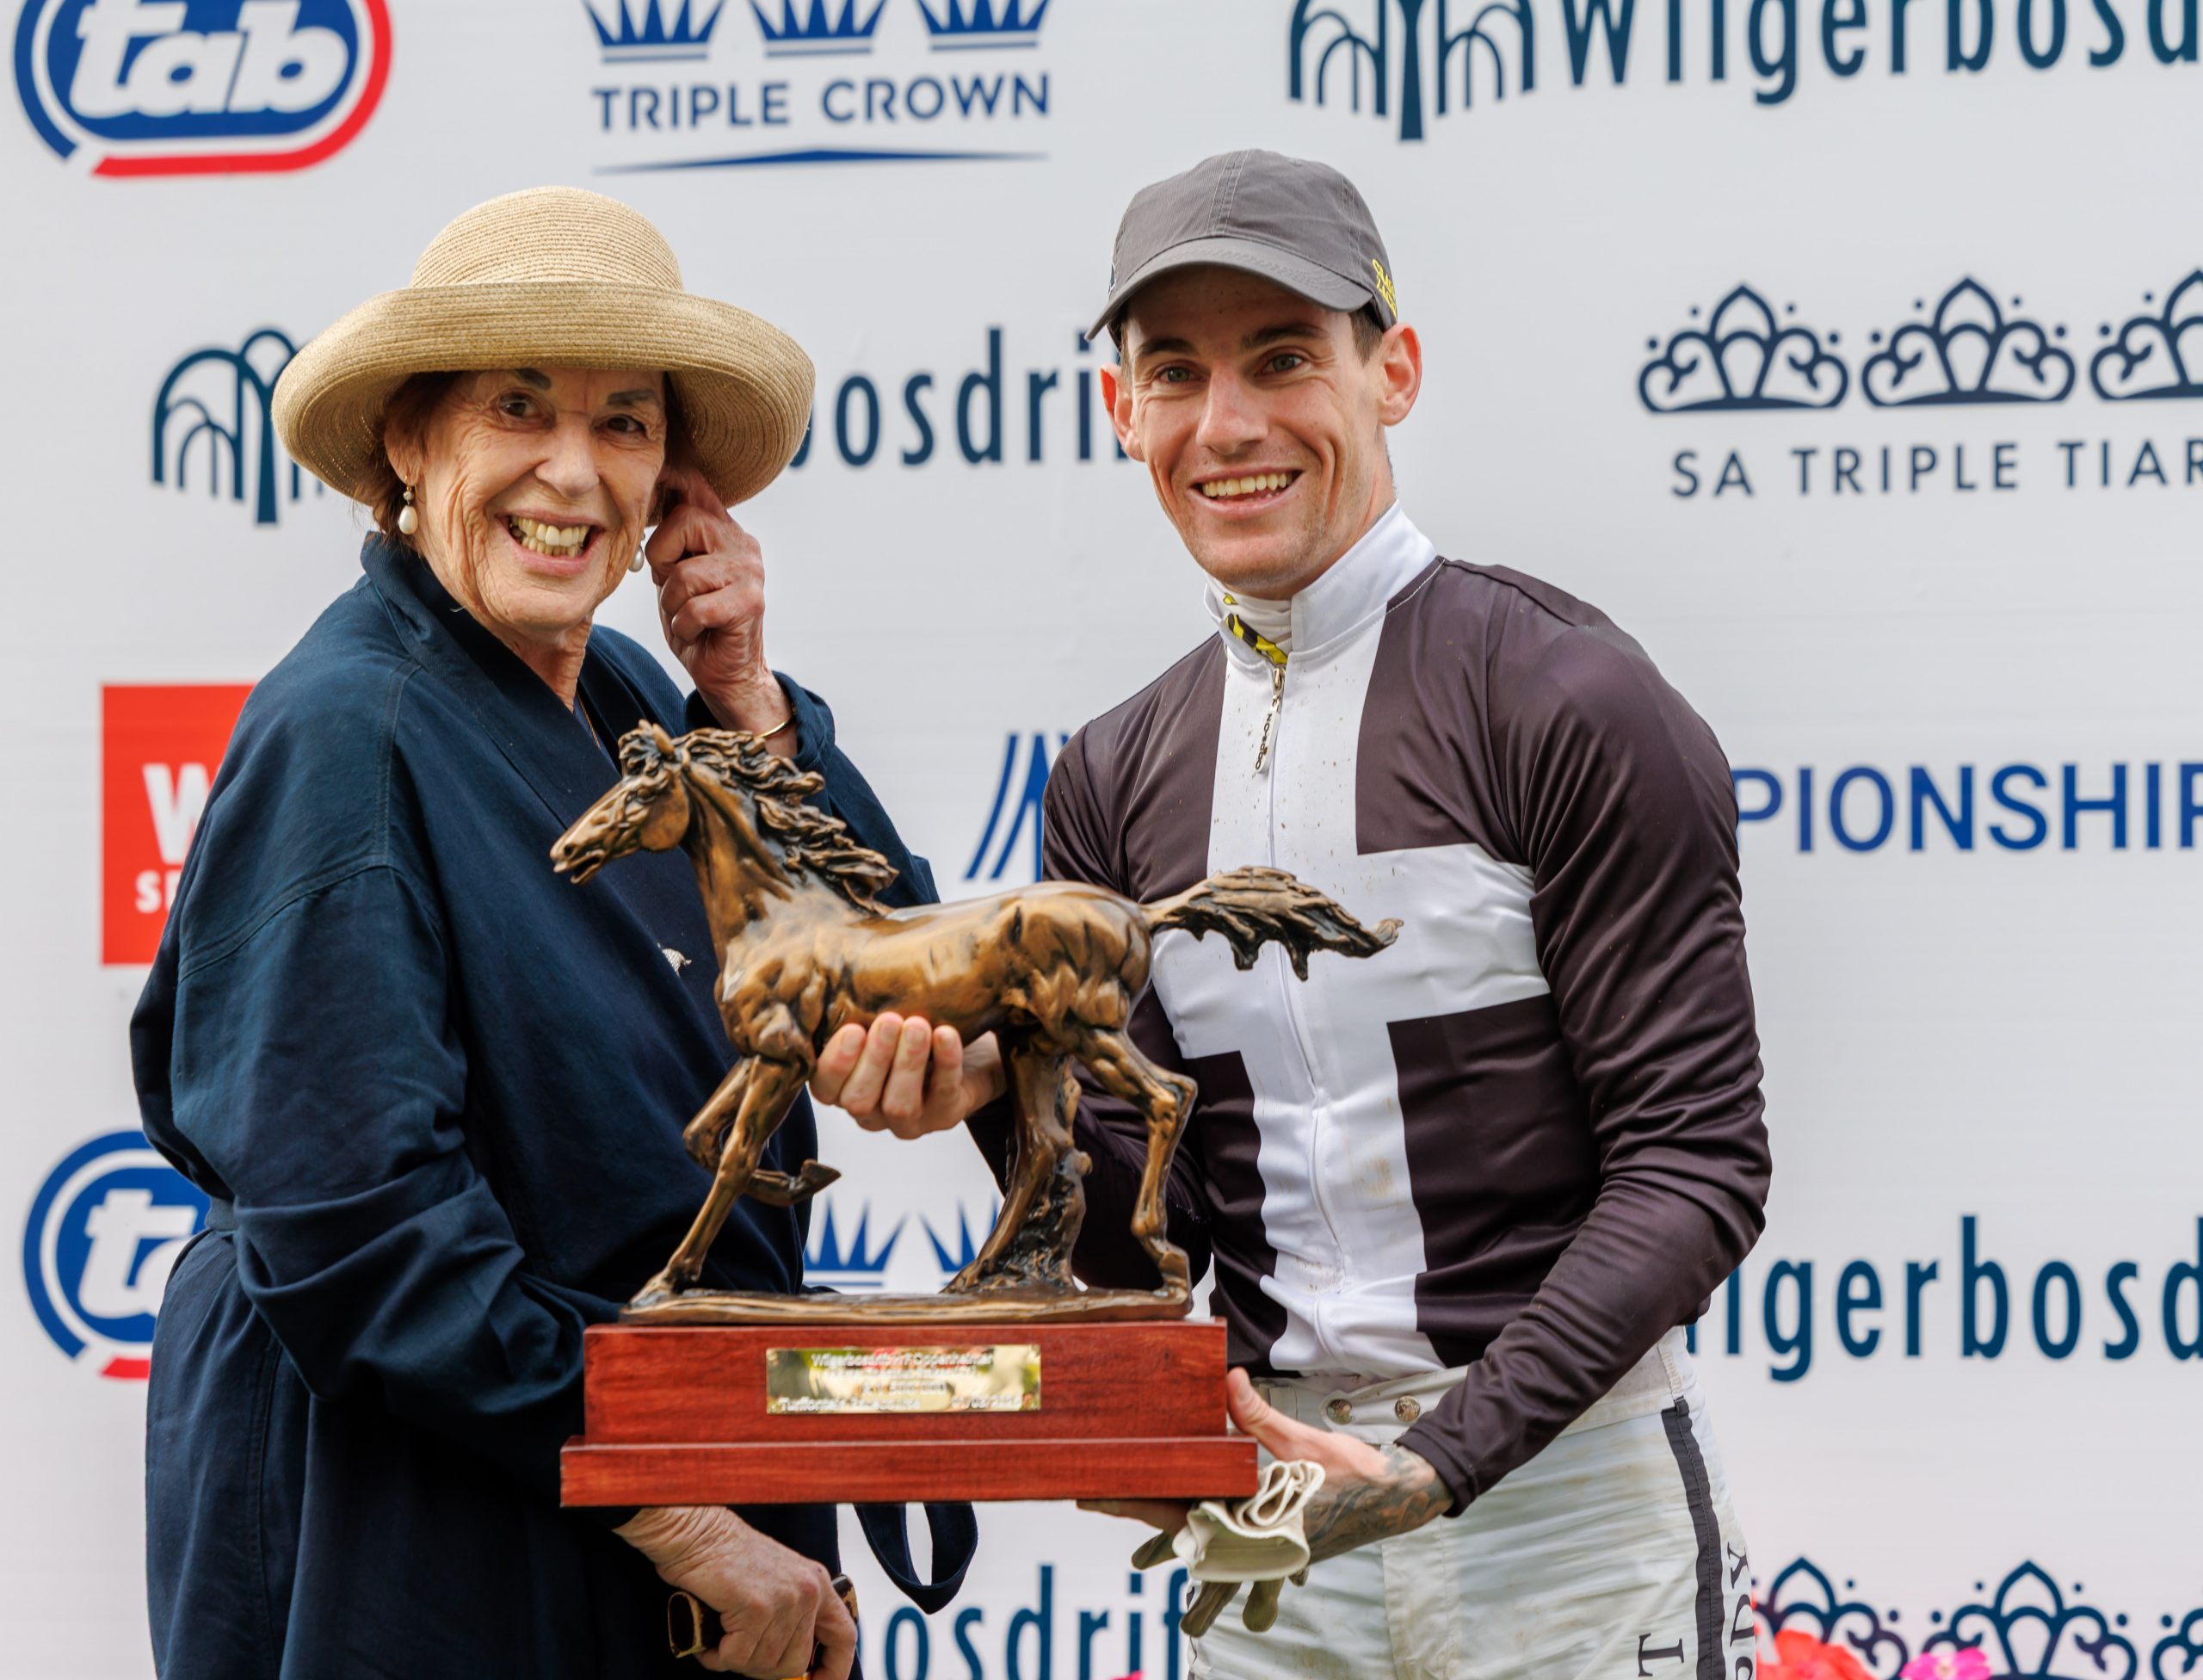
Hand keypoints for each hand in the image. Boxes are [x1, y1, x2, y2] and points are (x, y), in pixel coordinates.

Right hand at [616, 1505, 854, 1676]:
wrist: (696, 1532)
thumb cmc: (725, 1556)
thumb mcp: (774, 1582)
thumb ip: (789, 1615)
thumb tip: (792, 1663)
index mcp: (816, 1584)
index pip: (843, 1636)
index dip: (835, 1669)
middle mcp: (807, 1591)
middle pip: (795, 1663)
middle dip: (763, 1668)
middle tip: (738, 1651)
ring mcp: (784, 1600)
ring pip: (764, 1664)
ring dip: (735, 1659)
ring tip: (721, 1635)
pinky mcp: (756, 1608)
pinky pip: (737, 1658)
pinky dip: (717, 1656)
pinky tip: (710, 1638)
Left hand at [647, 466, 791, 749]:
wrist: (727, 674)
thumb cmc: (696, 623)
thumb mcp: (674, 575)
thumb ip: (668, 541)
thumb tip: (642, 502)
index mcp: (722, 530)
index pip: (697, 484)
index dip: (672, 472)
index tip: (655, 470)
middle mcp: (741, 542)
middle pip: (684, 520)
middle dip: (663, 560)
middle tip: (674, 590)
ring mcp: (750, 570)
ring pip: (684, 573)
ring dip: (672, 605)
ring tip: (687, 617)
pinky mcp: (750, 602)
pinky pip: (695, 608)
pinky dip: (685, 627)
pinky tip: (699, 632)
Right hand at [810, 1016, 1005, 1138]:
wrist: (969, 1047)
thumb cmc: (910, 1024)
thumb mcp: (879, 1014)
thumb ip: (857, 1005)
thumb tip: (841, 968)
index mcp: (844, 1086)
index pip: (824, 1088)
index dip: (835, 1064)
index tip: (853, 1029)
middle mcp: (871, 1110)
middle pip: (858, 1099)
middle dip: (874, 1060)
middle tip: (889, 1021)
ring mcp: (908, 1121)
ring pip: (899, 1105)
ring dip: (907, 1063)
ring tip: (918, 1025)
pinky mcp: (945, 1116)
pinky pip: (944, 1095)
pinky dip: (946, 1063)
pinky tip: (946, 1035)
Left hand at [1083, 1369, 1451, 1565]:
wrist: (1392, 1497)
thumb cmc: (1348, 1472)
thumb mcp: (1298, 1440)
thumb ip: (1257, 1414)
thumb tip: (1228, 1378)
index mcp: (1247, 1515)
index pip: (1177, 1509)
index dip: (1134, 1504)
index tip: (1094, 1499)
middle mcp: (1255, 1543)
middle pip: (1194, 1551)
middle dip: (1162, 1550)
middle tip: (1132, 1561)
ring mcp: (1274, 1556)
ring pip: (1229, 1581)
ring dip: (1206, 1590)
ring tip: (1185, 1613)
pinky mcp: (1292, 1557)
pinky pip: (1263, 1577)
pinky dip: (1252, 1581)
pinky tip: (1248, 1595)